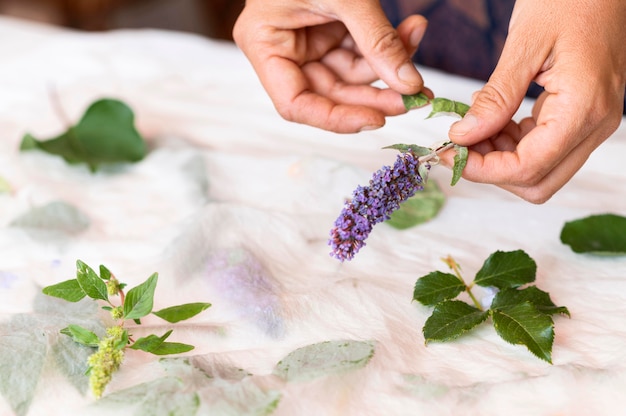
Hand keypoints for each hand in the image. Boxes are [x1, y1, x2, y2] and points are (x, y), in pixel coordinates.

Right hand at [232, 0, 428, 132]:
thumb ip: (377, 41)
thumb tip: (411, 86)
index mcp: (263, 43)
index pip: (294, 104)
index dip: (334, 119)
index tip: (376, 119)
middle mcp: (282, 50)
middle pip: (328, 94)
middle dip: (374, 94)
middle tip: (414, 95)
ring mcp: (307, 43)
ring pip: (350, 76)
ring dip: (388, 67)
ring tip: (417, 41)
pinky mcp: (329, 33)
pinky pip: (361, 52)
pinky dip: (388, 45)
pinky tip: (411, 31)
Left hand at [443, 0, 625, 202]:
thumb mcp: (525, 44)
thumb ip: (496, 97)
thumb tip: (464, 136)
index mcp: (584, 108)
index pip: (529, 168)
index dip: (483, 170)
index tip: (450, 152)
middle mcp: (595, 125)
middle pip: (538, 182)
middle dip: (492, 170)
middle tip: (460, 143)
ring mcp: (592, 123)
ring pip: (541, 171)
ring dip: (501, 158)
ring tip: (474, 125)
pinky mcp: (583, 117)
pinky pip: (545, 149)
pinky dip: (513, 144)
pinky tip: (494, 119)